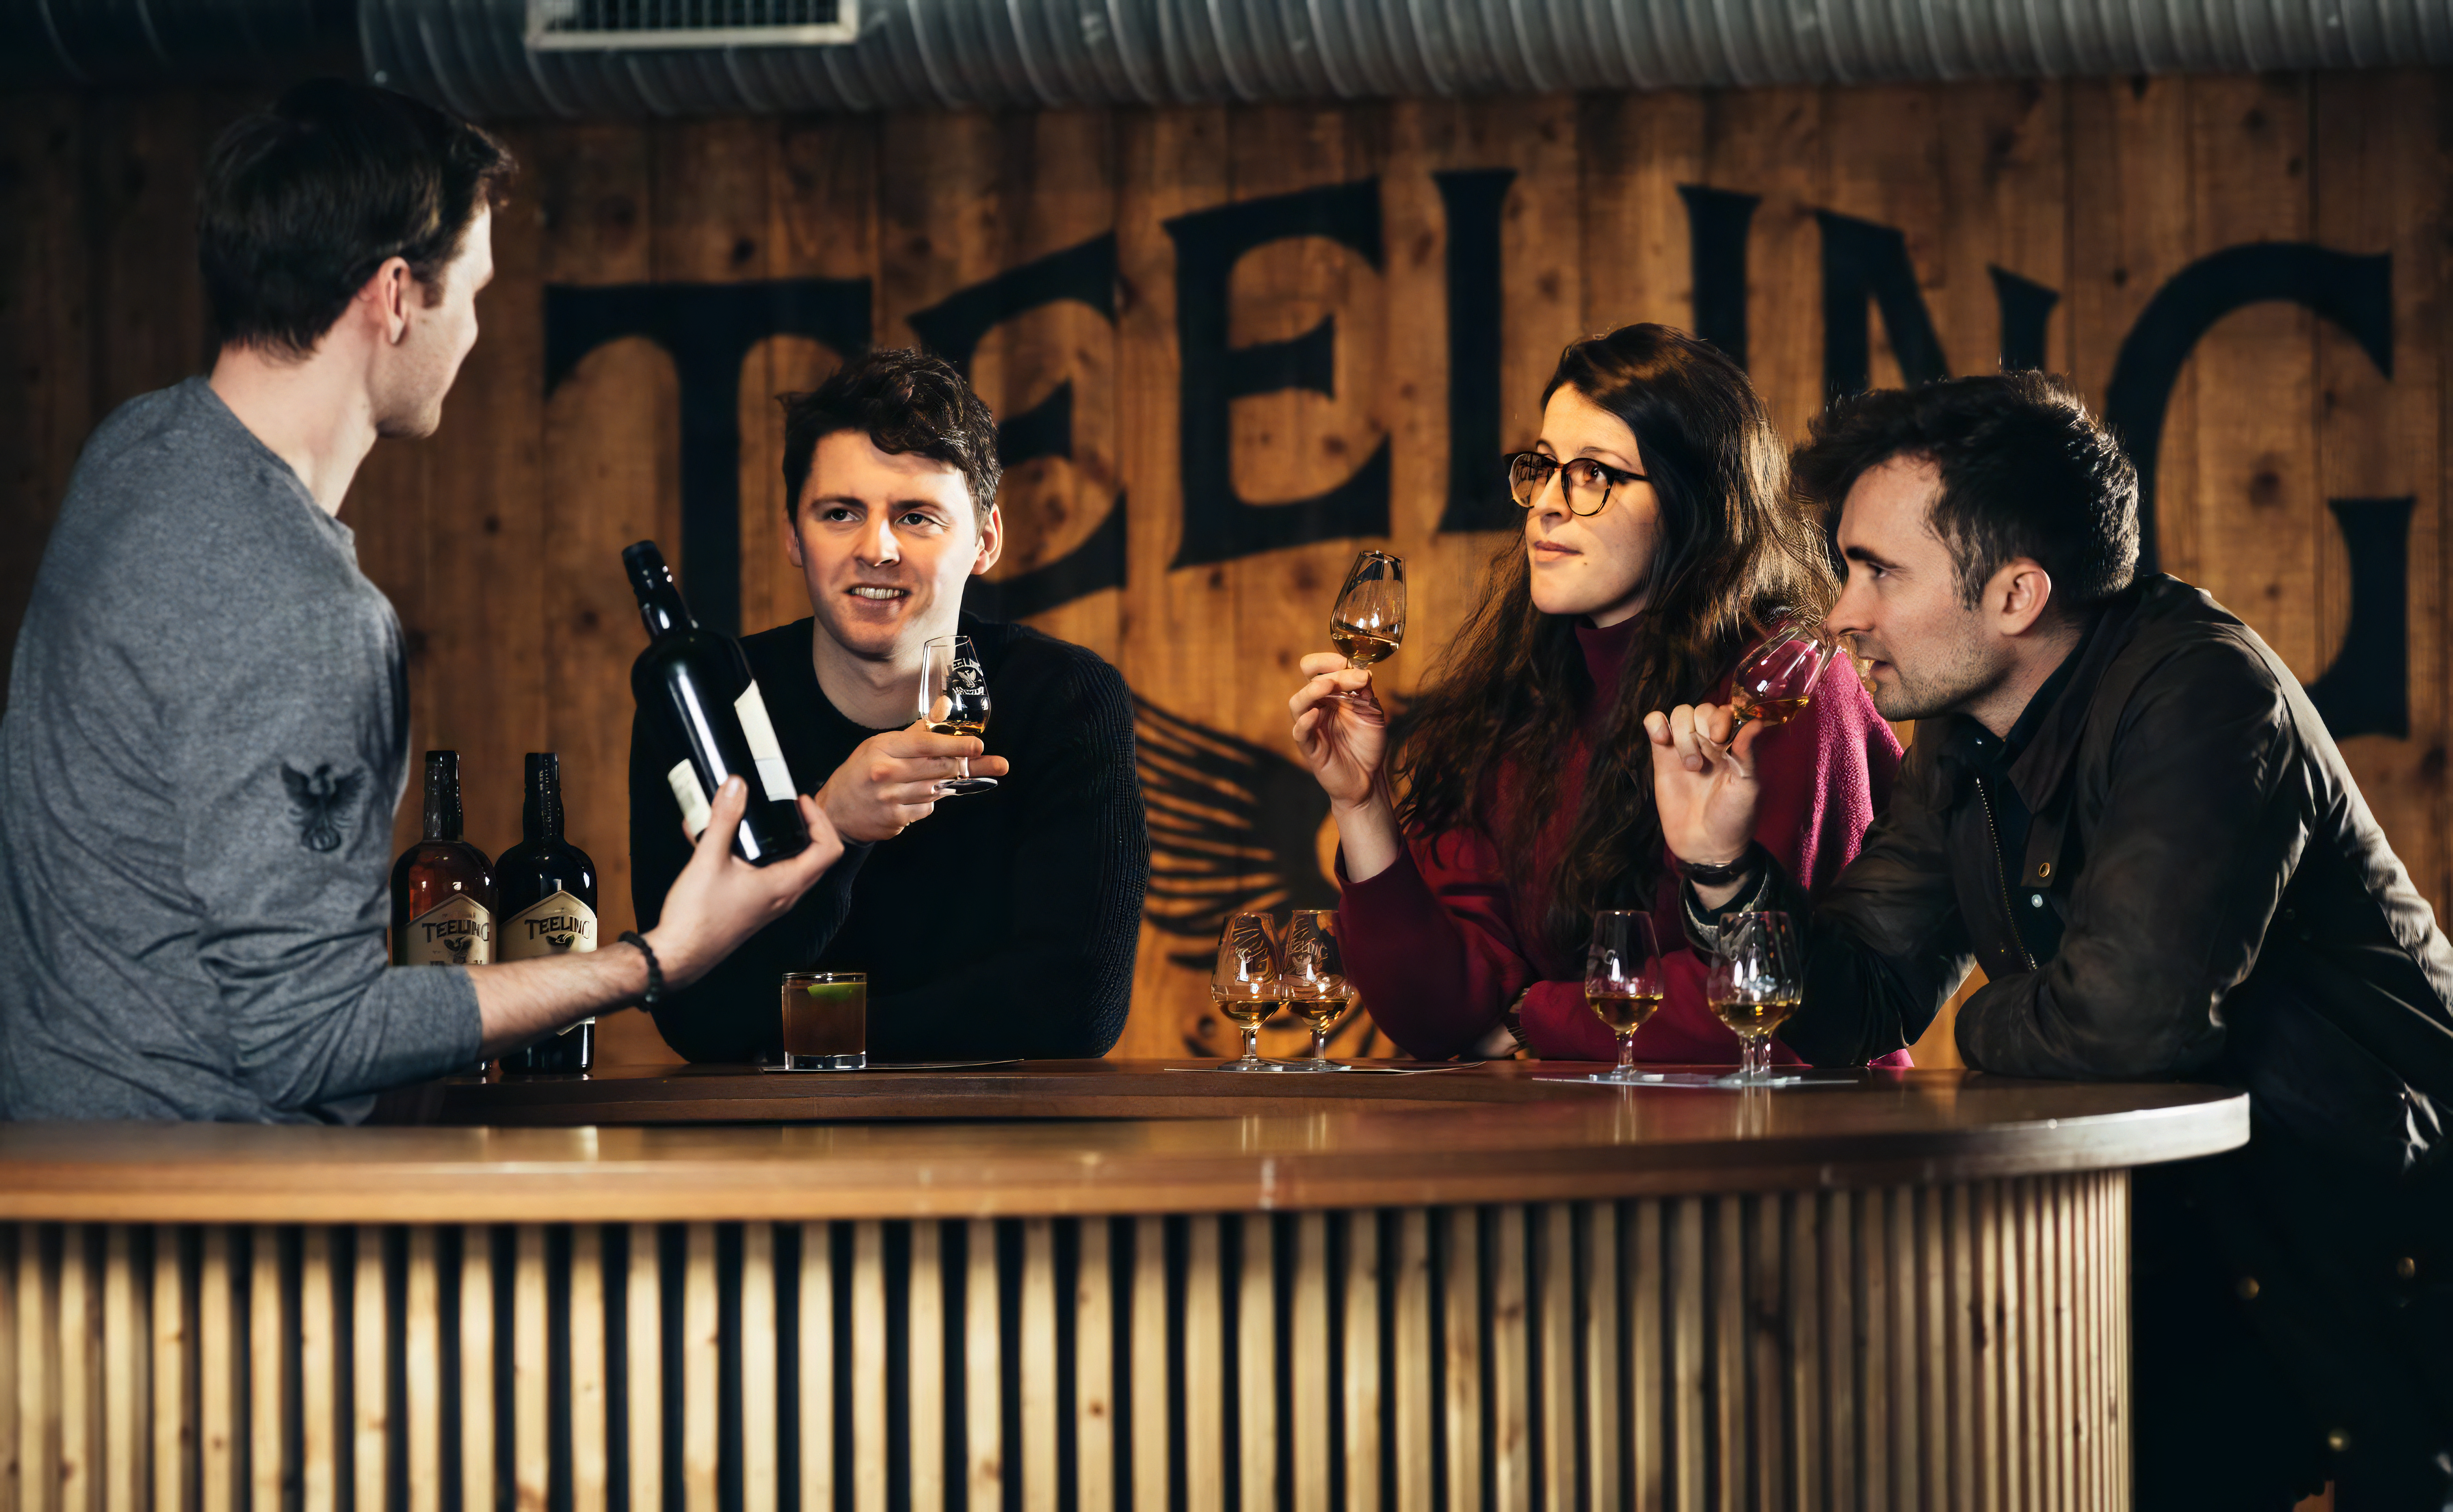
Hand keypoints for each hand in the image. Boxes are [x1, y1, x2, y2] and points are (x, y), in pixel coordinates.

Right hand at [646, 777, 843, 987]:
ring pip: (794, 865)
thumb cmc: (696, 917)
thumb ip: (724, 819)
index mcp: (784, 885)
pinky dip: (762, 854)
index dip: (820, 819)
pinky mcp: (757, 905)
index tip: (799, 801)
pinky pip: (772, 874)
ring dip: (784, 839)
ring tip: (758, 818)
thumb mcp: (709, 859)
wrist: (679, 954)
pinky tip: (728, 840)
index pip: (828, 849)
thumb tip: (736, 786)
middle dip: (806, 825)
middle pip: (816, 856)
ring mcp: (772, 902)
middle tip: (785, 805)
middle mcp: (785, 896)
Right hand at [815, 719, 1011, 843]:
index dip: (956, 745)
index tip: (979, 746)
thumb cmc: (860, 772)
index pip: (926, 744)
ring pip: (935, 790)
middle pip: (937, 768)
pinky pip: (925, 810)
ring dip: (943, 785)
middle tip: (990, 763)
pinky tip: (913, 798)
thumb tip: (945, 705)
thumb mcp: (881, 745)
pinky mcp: (894, 820)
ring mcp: (890, 799)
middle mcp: (886, 773)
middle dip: (965, 766)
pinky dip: (926, 804)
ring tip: (937, 780)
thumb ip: (917, 730)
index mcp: (883, 749)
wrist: (833, 812)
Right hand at [1289, 652, 1388, 809]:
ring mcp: (1312, 726)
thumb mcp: (1372, 712)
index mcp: (1331, 695)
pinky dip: (1305, 721)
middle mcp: (1318, 707)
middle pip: (1309, 681)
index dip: (1327, 661)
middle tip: (1345, 670)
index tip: (1346, 660)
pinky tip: (1315, 714)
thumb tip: (1363, 671)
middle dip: (1326, 672)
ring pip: (1298, 703)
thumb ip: (1365, 692)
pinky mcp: (1310, 747)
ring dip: (1312, 691)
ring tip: (1327, 686)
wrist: (1368, 778)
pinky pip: (1300, 732)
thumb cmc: (1367, 744)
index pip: (1318, 669)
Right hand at [1643, 702, 1764, 868]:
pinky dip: (1655, 723)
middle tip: (1707, 754)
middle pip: (1701, 709)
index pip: (1727, 711)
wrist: (1705, 845)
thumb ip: (1749, 753)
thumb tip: (1758, 721)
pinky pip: (1654, 723)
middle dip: (1702, 725)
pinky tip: (1661, 739)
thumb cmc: (1734, 818)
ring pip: (1679, 714)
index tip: (1721, 739)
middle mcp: (1710, 741)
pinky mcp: (1661, 755)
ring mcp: (1684, 746)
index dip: (1722, 718)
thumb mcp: (1748, 787)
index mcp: (1734, 744)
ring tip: (1690, 765)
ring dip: (1682, 733)